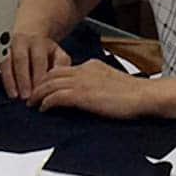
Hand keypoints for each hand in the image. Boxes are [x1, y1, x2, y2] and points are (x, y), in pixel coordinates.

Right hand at [1, 33, 71, 99]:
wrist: (28, 34)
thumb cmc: (43, 49)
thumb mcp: (57, 52)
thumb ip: (61, 64)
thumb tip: (59, 75)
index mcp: (37, 41)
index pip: (38, 59)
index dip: (38, 75)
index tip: (39, 90)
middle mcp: (21, 42)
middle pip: (20, 59)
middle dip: (23, 79)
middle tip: (26, 96)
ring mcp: (7, 47)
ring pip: (6, 62)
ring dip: (9, 80)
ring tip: (14, 95)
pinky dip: (1, 79)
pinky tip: (4, 90)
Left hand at [29, 60, 157, 118]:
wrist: (143, 96)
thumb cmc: (133, 94)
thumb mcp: (110, 82)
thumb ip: (97, 83)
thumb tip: (88, 94)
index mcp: (91, 66)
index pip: (63, 69)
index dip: (50, 78)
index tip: (44, 87)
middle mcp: (84, 70)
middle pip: (52, 74)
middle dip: (39, 84)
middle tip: (32, 95)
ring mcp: (82, 82)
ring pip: (50, 84)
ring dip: (39, 94)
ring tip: (32, 103)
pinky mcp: (82, 95)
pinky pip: (57, 96)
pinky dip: (47, 102)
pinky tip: (44, 109)